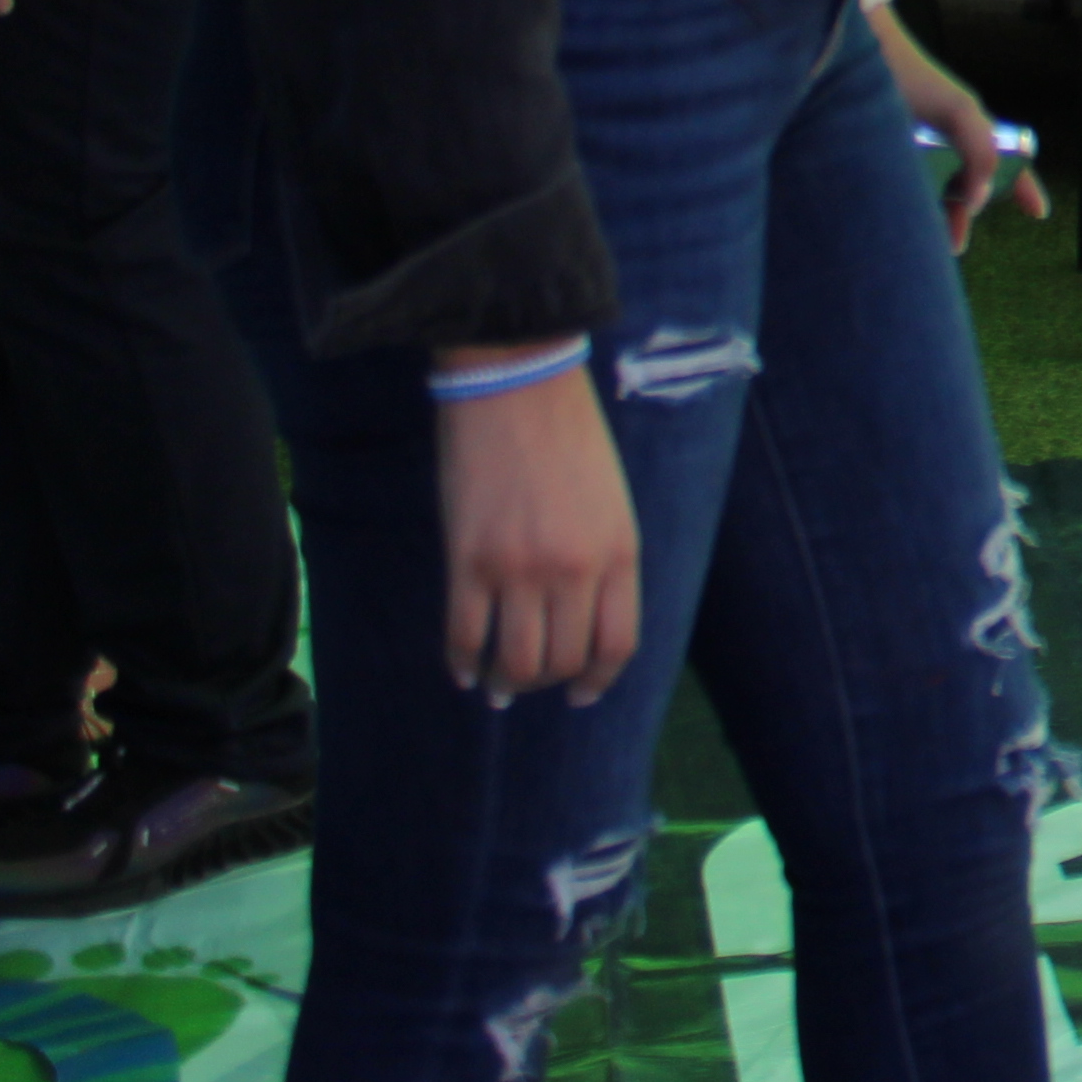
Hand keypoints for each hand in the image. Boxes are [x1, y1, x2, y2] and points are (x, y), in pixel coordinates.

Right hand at [437, 359, 642, 706]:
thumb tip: (578, 621)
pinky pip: (463, 634)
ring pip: (514, 662)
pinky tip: (462, 669)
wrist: (517, 386)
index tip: (581, 694)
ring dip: (504, 683)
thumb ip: (602, 561)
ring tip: (495, 686)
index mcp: (620, 554)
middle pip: (562, 661)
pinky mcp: (469, 561)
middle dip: (546, 683)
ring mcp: (521, 570)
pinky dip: (461, 662)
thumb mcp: (610, 503)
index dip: (597, 679)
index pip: (616, 644)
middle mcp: (575, 571)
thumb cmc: (569, 438)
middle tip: (528, 683)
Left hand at [863, 0, 1040, 247]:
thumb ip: (981, 153)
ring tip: (920, 240)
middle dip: (961, 217)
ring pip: (930, 194)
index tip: (1038, 212)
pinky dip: (901, 207)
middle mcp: (944, 144)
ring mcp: (913, 152)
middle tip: (954, 243)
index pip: (1006, 163)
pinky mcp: (881, 160)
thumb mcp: (959, 111)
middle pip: (963, 189)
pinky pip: (897, 191)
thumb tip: (979, 199)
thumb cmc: (912, 76)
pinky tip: (892, 220)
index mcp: (969, 131)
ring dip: (930, 216)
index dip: (1024, 187)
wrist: (855, 60)